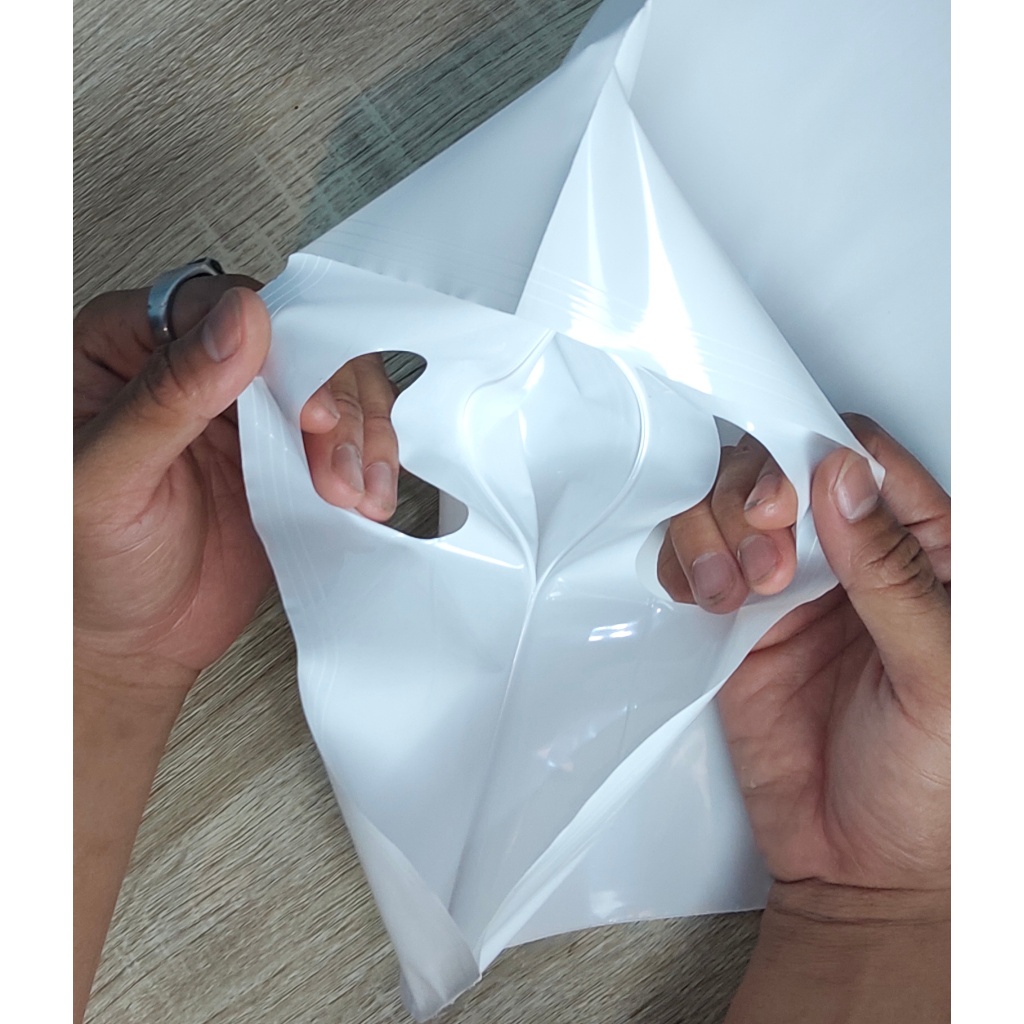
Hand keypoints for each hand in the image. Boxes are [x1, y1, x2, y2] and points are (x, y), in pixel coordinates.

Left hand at [74, 277, 400, 687]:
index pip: (214, 306)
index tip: (303, 405)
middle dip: (329, 399)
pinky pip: (347, 434)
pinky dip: (371, 461)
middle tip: (330, 454)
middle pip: (292, 339)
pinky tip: (366, 495)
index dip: (274, 343)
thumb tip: (237, 321)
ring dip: (359, 433)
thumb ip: (167, 397)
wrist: (132, 642)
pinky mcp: (289, 455)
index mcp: (127, 351)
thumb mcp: (109, 479)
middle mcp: (195, 369)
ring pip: (331, 382)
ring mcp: (249, 413)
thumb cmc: (90, 565)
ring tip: (350, 490)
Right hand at [659, 415, 949, 893]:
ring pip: (730, 503)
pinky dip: (684, 561)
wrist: (857, 871)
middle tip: (762, 547)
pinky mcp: (736, 621)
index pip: (868, 462)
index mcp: (927, 557)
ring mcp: (790, 586)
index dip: (821, 456)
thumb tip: (845, 480)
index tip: (792, 495)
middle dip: (757, 493)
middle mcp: (852, 559)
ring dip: (716, 529)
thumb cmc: (934, 790)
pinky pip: (694, 558)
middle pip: (784, 467)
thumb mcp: (940, 676)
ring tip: (737, 589)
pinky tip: (708, 601)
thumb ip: (893, 575)